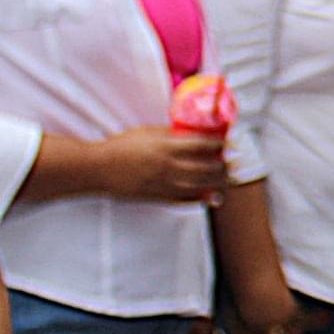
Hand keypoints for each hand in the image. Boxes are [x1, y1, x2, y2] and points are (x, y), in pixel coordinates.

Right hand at [97, 128, 227, 203]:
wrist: (99, 169)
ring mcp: (164, 184)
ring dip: (218, 183)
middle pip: (206, 169)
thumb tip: (192, 132)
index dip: (220, 145)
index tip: (230, 143)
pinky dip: (200, 199)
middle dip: (224, 166)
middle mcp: (168, 167)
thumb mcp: (147, 132)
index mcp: (166, 147)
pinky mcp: (158, 197)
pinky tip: (211, 197)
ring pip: (199, 187)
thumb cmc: (121, 146)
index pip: (202, 146)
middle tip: (234, 162)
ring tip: (229, 179)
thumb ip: (170, 134)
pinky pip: (184, 200)